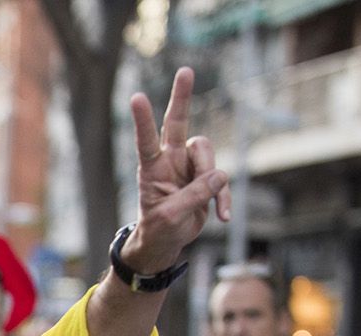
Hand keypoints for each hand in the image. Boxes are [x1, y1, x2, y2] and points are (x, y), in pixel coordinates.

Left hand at [123, 67, 230, 274]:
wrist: (167, 240)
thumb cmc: (159, 228)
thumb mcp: (171, 217)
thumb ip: (193, 195)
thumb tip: (220, 175)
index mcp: (151, 168)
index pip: (146, 140)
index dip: (143, 120)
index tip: (136, 97)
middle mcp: (170, 160)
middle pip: (178, 123)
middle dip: (182, 97)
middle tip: (185, 70)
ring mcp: (189, 166)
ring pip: (208, 155)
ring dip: (212, 179)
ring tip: (207, 206)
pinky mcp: (206, 177)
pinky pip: (221, 180)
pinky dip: (224, 198)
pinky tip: (222, 216)